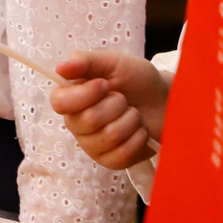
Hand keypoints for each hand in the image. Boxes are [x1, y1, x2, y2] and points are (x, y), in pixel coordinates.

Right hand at [48, 49, 171, 169]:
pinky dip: (138, 137)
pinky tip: (139, 130)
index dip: (83, 95)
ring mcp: (93, 145)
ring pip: (109, 136)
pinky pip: (122, 154)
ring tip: (133, 113)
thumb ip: (84, 61)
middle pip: (88, 120)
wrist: (164, 99)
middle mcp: (76, 123)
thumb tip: (60, 68)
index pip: (59, 102)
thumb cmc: (135, 79)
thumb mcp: (111, 62)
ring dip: (130, 120)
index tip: (104, 84)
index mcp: (71, 97)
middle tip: (123, 99)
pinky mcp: (111, 161)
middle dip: (116, 105)